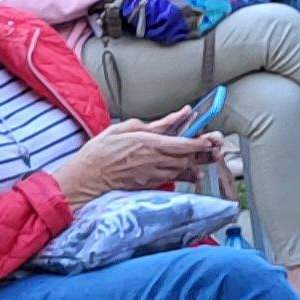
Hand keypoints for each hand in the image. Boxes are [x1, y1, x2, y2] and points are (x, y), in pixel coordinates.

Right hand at [53, 114, 225, 201]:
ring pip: (183, 169)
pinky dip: (184, 174)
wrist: (86, 178)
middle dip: (204, 152)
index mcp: (149, 144)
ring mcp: (153, 175)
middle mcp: (155, 161)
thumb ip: (155, 123)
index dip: (202, 142)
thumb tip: (179, 115)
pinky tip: (190, 170)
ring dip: (196, 162)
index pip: (184, 144)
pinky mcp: (149, 184)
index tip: (212, 139)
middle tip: (214, 146)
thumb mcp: (125, 128)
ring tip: (204, 156)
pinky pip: (173, 179)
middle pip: (188, 157)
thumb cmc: (101, 151)